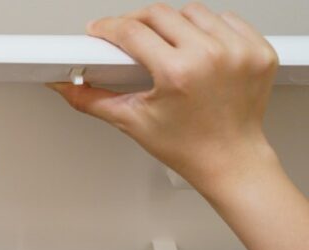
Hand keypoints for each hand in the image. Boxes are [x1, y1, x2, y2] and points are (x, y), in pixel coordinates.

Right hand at [49, 2, 279, 193]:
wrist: (230, 160)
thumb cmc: (188, 147)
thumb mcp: (132, 122)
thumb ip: (91, 100)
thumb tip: (66, 87)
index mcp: (178, 73)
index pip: (132, 32)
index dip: (109, 28)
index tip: (101, 30)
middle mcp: (211, 55)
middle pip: (161, 13)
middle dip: (137, 21)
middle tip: (128, 35)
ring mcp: (239, 50)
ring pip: (194, 12)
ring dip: (174, 23)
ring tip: (167, 45)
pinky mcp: (257, 49)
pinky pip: (227, 19)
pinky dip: (209, 28)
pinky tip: (199, 47)